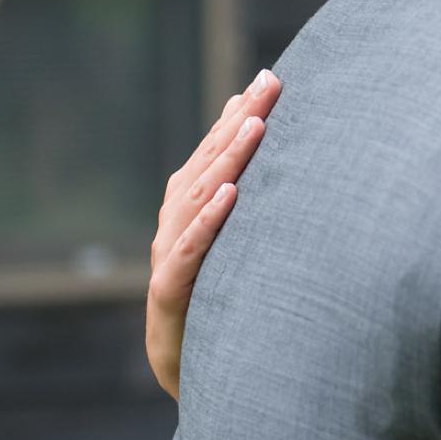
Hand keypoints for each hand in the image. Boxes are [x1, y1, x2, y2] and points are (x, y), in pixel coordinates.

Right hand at [145, 70, 279, 396]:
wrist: (185, 362)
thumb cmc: (213, 288)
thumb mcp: (227, 231)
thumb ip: (231, 176)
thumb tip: (248, 114)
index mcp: (189, 202)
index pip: (217, 147)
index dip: (241, 111)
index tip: (271, 77)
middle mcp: (175, 220)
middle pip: (209, 162)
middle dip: (240, 121)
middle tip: (271, 85)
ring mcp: (169, 253)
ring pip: (200, 198)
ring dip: (228, 160)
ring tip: (256, 126)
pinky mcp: (169, 290)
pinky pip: (189, 251)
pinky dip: (209, 222)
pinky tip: (231, 197)